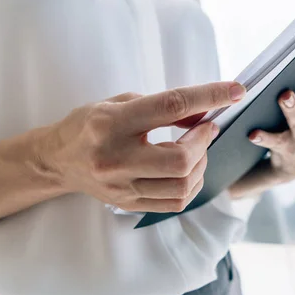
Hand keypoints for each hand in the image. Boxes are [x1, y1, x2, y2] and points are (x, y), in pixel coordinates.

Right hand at [40, 82, 245, 212]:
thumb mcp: (122, 102)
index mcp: (111, 122)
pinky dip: (191, 184)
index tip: (235, 90)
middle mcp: (115, 158)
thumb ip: (164, 107)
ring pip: (181, 186)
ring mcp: (121, 187)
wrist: (58, 159)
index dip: (209, 96)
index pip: (171, 106)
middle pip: (180, 159)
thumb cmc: (90, 124)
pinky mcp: (127, 204)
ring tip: (195, 150)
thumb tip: (205, 113)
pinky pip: (174, 202)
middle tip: (206, 129)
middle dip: (204, 142)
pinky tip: (187, 171)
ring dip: (200, 165)